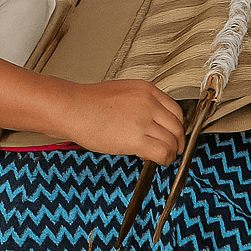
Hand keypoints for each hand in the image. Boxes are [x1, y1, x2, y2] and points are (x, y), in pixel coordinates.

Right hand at [62, 80, 184, 163]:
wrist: (73, 108)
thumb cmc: (89, 102)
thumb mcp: (123, 92)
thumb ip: (141, 103)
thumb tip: (152, 119)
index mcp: (146, 90)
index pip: (175, 110)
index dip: (177, 125)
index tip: (174, 133)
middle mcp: (148, 103)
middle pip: (177, 126)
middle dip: (178, 140)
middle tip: (174, 147)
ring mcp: (143, 120)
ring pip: (171, 140)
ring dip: (171, 151)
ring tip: (165, 156)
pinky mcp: (136, 138)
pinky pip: (162, 152)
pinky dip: (165, 159)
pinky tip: (161, 160)